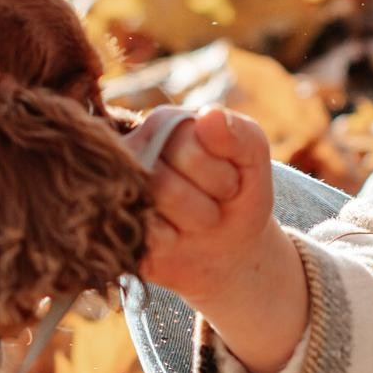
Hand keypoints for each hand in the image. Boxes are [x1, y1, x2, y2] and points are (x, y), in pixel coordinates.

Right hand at [142, 108, 306, 372]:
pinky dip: (174, 245)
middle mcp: (130, 157)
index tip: (232, 182)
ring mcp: (118, 199)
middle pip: (168, 172)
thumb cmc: (240, 196)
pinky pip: (145, 238)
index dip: (223, 167)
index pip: (188, 137)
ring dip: (195, 221)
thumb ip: (241, 135)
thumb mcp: (255, 161)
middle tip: (217, 208)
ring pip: (157, 203)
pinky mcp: (118, 238)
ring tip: (202, 224)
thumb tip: (210, 118)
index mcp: (162, 126)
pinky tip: (181, 244)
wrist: (228, 254)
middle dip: (211, 196)